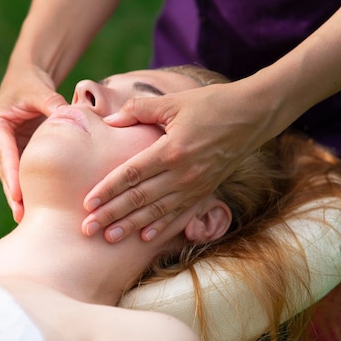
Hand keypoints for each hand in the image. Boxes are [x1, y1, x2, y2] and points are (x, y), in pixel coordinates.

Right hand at [0, 63, 67, 221]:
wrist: (25, 84)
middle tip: (26, 218)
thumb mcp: (39, 90)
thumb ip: (51, 103)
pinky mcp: (12, 159)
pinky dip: (29, 193)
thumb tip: (68, 115)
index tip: (18, 195)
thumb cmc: (31, 85)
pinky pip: (21, 178)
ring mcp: (1, 154)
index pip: (4, 153)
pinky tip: (39, 213)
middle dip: (16, 195)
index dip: (12, 175)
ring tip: (32, 223)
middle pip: (6, 172)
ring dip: (22, 199)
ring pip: (12, 180)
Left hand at [81, 82, 273, 241]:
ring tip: (109, 238)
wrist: (253, 116)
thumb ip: (138, 110)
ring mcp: (195, 186)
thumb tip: (109, 121)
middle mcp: (182, 174)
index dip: (107, 190)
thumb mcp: (172, 102)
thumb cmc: (210, 104)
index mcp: (171, 150)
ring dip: (131, 226)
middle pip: (139, 199)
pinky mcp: (204, 192)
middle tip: (88, 229)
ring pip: (156, 212)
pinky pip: (179, 215)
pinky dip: (161, 227)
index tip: (87, 203)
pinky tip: (144, 238)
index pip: (131, 175)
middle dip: (111, 215)